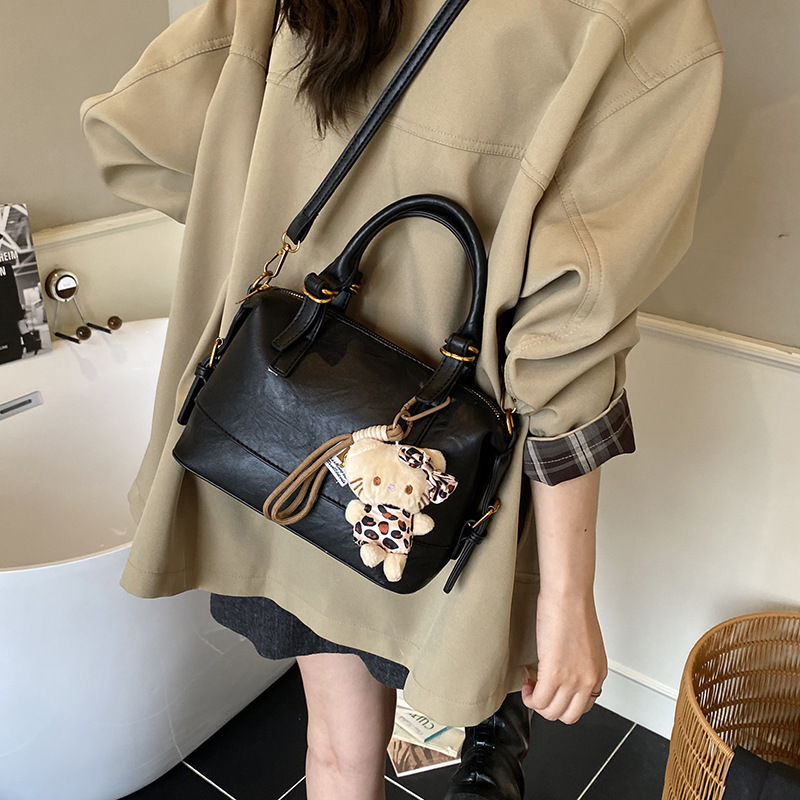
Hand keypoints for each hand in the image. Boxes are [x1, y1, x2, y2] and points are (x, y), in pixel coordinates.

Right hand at [521, 589, 607, 724]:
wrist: (568, 595)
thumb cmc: (574, 607)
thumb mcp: (585, 643)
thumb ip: (579, 661)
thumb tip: (563, 667)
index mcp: (597, 673)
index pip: (583, 706)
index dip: (563, 700)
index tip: (552, 688)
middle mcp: (589, 680)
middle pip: (569, 716)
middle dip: (550, 707)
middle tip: (539, 688)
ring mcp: (573, 681)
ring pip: (551, 713)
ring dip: (537, 702)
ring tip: (531, 682)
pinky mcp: (554, 675)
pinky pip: (538, 701)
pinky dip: (529, 696)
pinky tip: (526, 680)